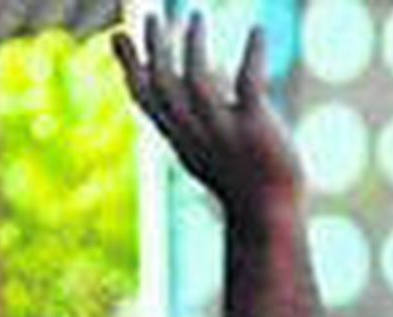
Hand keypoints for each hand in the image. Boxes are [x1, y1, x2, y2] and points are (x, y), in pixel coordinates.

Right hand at [114, 14, 303, 224]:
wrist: (272, 219)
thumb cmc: (241, 180)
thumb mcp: (205, 148)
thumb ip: (189, 114)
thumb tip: (188, 76)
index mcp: (181, 138)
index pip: (144, 99)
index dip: (129, 66)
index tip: (119, 33)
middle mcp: (197, 135)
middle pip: (164, 86)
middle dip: (155, 48)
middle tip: (154, 15)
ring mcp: (225, 134)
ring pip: (198, 84)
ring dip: (193, 46)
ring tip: (195, 16)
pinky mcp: (256, 131)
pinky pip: (249, 85)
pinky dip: (254, 54)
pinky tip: (259, 30)